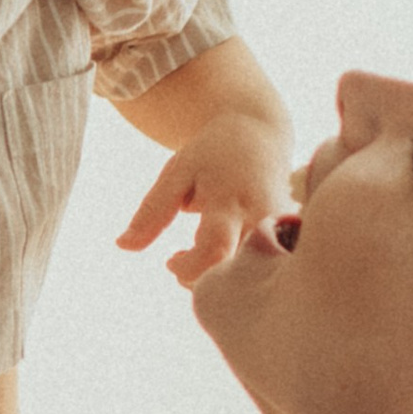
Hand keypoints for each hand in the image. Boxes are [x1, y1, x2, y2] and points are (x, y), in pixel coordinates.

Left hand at [116, 106, 294, 288]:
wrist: (259, 132)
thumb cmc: (211, 154)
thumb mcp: (175, 174)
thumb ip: (151, 212)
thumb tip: (123, 246)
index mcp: (229, 200)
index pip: (212, 250)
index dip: (188, 267)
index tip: (171, 260)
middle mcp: (261, 217)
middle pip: (239, 272)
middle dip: (206, 281)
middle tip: (183, 262)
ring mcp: (281, 229)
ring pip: (256, 275)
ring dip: (223, 278)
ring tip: (201, 257)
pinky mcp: (290, 237)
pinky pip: (266, 269)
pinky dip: (241, 272)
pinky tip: (224, 259)